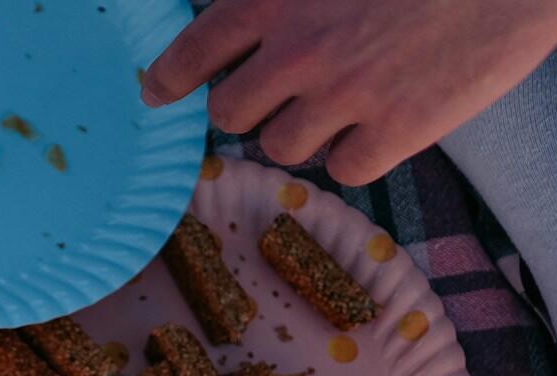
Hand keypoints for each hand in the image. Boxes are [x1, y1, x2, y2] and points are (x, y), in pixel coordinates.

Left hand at [141, 0, 556, 185]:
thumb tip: (248, 25)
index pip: (192, 52)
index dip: (169, 78)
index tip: (159, 91)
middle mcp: (300, 50)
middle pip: (230, 112)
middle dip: (252, 106)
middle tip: (283, 94)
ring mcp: (347, 96)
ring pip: (282, 147)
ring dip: (304, 131)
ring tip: (345, 101)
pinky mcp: (397, 132)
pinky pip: (343, 170)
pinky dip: (357, 153)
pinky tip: (384, 122)